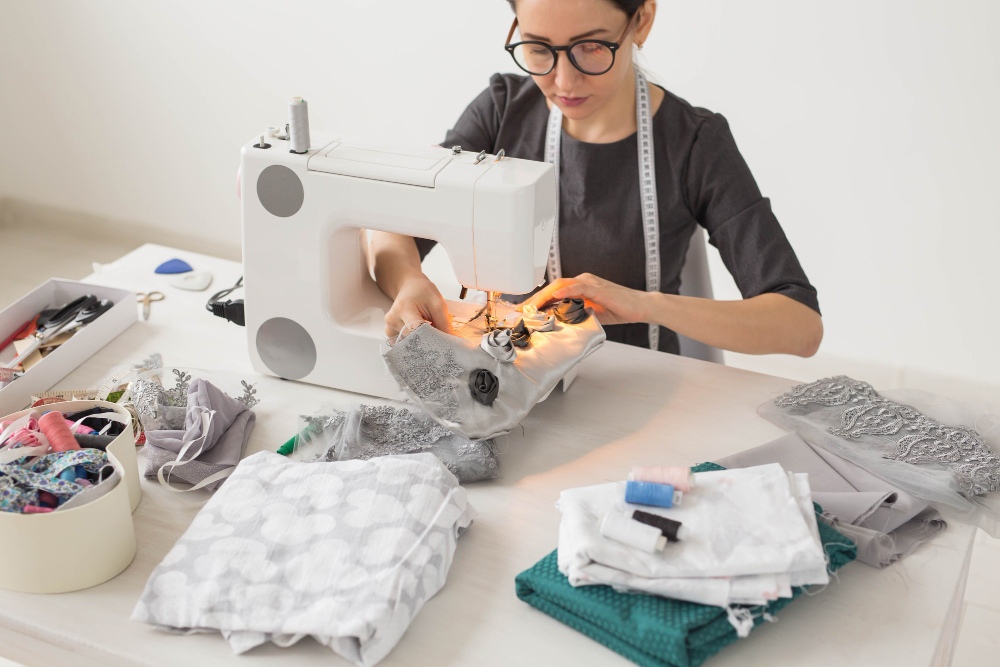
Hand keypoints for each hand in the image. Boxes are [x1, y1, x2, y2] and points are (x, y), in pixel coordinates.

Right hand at [384, 275, 453, 337]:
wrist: (410, 288)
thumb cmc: (423, 293)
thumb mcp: (438, 304)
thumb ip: (445, 324)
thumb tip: (453, 341)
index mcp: (404, 308)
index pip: (416, 330)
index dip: (431, 338)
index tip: (443, 342)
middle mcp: (392, 319)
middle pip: (412, 339)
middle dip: (428, 342)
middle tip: (440, 339)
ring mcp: (389, 327)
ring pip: (408, 344)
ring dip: (421, 342)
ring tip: (429, 332)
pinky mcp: (390, 333)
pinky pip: (404, 343)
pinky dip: (415, 342)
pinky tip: (421, 335)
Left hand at [520, 273, 650, 325]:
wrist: (640, 307)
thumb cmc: (619, 309)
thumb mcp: (592, 314)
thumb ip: (576, 314)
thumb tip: (559, 323)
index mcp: (580, 286)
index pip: (554, 292)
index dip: (538, 301)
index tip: (525, 310)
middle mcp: (583, 281)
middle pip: (553, 287)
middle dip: (535, 298)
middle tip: (521, 310)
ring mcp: (590, 282)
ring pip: (561, 285)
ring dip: (544, 296)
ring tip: (531, 306)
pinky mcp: (598, 287)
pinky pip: (578, 287)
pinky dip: (566, 291)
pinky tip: (555, 297)